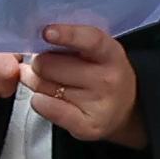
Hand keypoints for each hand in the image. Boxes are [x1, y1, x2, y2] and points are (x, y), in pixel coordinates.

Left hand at [22, 17, 146, 148]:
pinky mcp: (86, 127)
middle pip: (48, 65)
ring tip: (51, 83)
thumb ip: (71, 43)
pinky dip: (39, 101)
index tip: (47, 32)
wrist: (124, 110)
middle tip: (44, 65)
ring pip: (41, 86)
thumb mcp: (96, 52)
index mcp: (111, 54)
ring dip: (36, 82)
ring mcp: (98, 104)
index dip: (67, 35)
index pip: (91, 40)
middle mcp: (108, 79)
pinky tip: (50, 99)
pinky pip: (44, 106)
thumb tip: (35, 37)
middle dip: (39, 63)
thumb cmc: (101, 74)